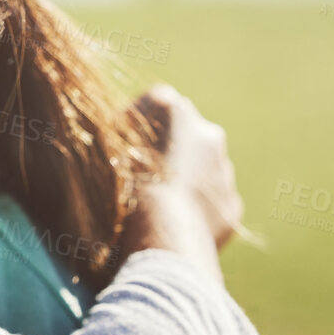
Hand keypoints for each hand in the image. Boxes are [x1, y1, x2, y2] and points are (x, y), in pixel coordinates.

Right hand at [121, 84, 243, 283]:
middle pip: (185, 133)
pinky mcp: (230, 205)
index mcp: (173, 109)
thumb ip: (116, 133)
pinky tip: (172, 221)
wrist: (162, 233)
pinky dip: (195, 207)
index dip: (137, 121)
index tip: (122, 141)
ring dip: (184, 178)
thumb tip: (116, 134)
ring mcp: (223, 170)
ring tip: (155, 202)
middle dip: (168, 147)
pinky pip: (210, 201)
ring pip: (202, 168)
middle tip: (141, 172)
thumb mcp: (103, 147)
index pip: (156, 101)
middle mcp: (206, 132)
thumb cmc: (122, 184)